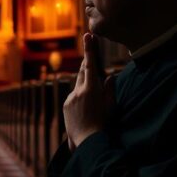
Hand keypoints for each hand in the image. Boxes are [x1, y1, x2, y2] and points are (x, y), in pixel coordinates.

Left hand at [63, 33, 115, 149]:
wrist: (87, 142)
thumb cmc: (103, 124)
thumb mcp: (111, 105)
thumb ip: (109, 89)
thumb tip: (109, 77)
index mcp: (91, 88)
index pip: (91, 64)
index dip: (89, 48)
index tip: (88, 35)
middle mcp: (78, 90)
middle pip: (83, 71)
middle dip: (88, 62)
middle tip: (90, 51)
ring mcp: (70, 97)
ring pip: (79, 85)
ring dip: (86, 87)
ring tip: (93, 101)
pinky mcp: (65, 105)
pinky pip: (74, 96)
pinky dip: (80, 98)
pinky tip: (86, 110)